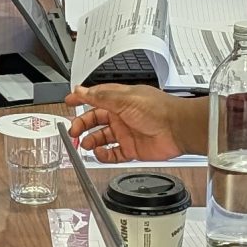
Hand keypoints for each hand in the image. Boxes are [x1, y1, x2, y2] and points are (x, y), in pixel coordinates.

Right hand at [65, 85, 205, 162]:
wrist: (178, 129)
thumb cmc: (159, 110)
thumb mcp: (125, 99)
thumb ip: (101, 97)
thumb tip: (81, 90)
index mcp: (120, 100)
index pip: (95, 98)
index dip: (81, 99)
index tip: (68, 101)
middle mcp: (122, 116)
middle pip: (95, 120)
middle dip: (82, 124)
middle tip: (73, 130)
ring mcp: (126, 133)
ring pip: (102, 138)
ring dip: (91, 141)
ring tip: (85, 144)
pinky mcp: (132, 149)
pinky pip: (113, 154)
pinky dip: (104, 155)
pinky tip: (100, 154)